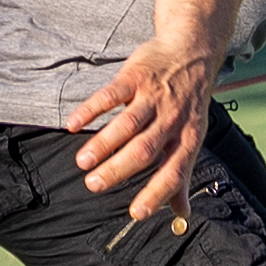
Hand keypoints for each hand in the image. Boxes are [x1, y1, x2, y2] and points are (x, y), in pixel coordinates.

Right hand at [69, 36, 214, 233]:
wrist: (192, 50)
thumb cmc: (188, 103)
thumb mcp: (191, 137)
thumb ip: (181, 175)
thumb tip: (182, 214)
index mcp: (187, 139)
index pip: (174, 171)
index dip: (157, 192)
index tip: (136, 213)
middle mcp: (172, 119)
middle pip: (144, 149)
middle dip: (118, 169)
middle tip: (93, 185)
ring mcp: (153, 96)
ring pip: (127, 124)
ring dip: (103, 144)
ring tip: (82, 162)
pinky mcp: (136, 75)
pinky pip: (111, 94)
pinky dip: (91, 109)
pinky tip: (73, 124)